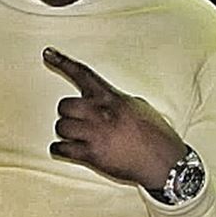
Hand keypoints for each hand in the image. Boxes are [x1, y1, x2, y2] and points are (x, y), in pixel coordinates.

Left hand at [43, 47, 186, 189]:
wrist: (167, 163)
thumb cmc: (156, 136)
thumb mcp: (138, 107)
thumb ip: (114, 101)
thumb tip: (98, 101)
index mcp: (112, 98)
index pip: (83, 74)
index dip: (63, 62)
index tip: (48, 53)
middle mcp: (101, 112)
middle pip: (64, 105)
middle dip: (69, 115)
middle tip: (81, 123)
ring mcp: (95, 133)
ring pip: (60, 127)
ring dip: (67, 133)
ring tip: (81, 139)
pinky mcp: (91, 154)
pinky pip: (61, 148)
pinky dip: (61, 150)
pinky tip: (69, 150)